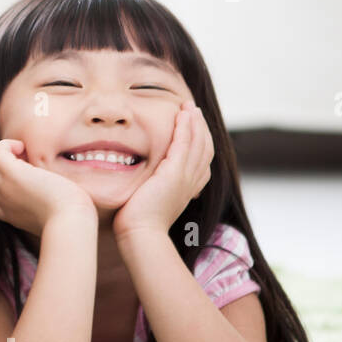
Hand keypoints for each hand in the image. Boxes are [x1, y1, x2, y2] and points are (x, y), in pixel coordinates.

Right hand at [0, 138, 95, 235]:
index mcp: (9, 215)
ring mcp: (5, 187)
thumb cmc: (71, 221)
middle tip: (27, 165)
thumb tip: (50, 196)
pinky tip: (24, 148)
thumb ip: (43, 209)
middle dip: (1, 168)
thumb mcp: (51, 217)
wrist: (70, 222)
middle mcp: (2, 202)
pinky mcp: (12, 174)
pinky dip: (8, 145)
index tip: (25, 179)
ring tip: (27, 156)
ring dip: (5, 155)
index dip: (1, 185)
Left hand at [113, 101, 213, 241]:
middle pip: (204, 148)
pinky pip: (185, 144)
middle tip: (194, 110)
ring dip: (195, 122)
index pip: (200, 160)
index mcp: (187, 189)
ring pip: (198, 143)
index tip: (192, 127)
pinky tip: (183, 114)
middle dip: (200, 128)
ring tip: (190, 107)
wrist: (140, 235)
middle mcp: (191, 182)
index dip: (199, 142)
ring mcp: (185, 177)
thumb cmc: (137, 223)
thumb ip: (151, 190)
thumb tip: (142, 185)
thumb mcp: (149, 202)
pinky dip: (186, 127)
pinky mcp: (175, 173)